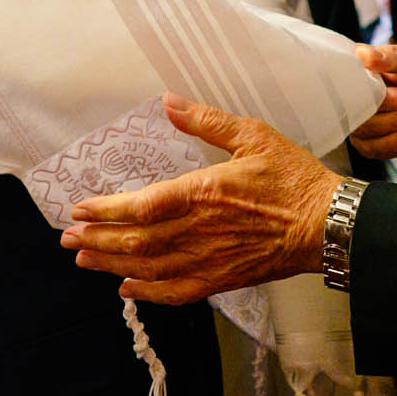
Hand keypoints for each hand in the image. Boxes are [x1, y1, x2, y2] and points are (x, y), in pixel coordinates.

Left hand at [60, 94, 339, 303]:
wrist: (329, 225)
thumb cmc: (294, 179)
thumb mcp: (253, 136)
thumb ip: (207, 121)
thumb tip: (169, 102)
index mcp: (204, 193)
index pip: (142, 207)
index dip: (105, 211)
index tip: (79, 209)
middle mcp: (200, 231)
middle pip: (136, 242)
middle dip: (97, 240)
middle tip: (68, 238)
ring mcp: (210, 260)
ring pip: (149, 268)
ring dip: (112, 264)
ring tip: (84, 259)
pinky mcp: (223, 279)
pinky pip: (177, 292)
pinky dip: (148, 293)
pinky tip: (127, 288)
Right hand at [348, 42, 396, 157]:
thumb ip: (392, 56)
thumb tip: (362, 53)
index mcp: (361, 70)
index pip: (343, 78)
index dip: (359, 84)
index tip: (385, 84)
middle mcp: (357, 97)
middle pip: (354, 107)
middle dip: (389, 105)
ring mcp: (363, 121)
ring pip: (365, 130)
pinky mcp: (373, 143)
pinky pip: (374, 149)